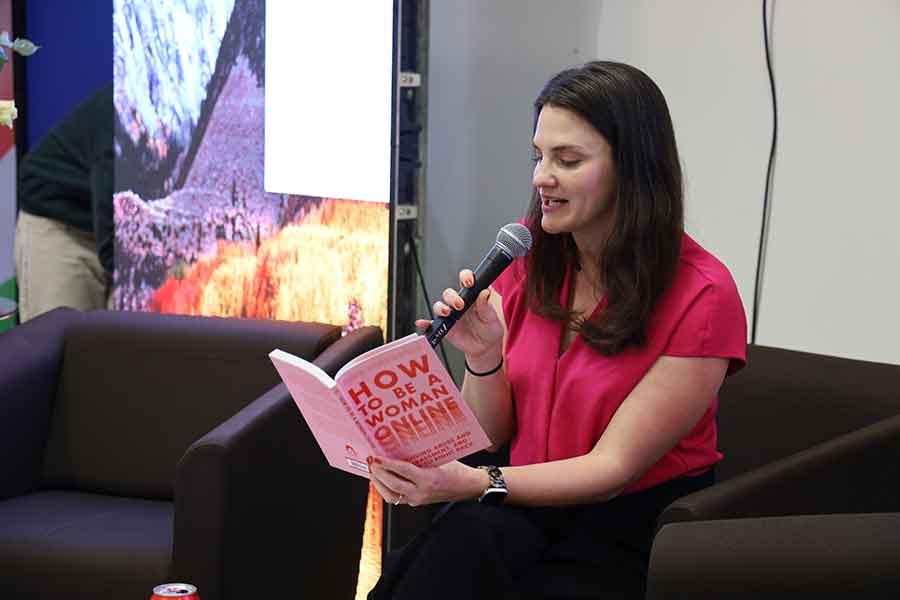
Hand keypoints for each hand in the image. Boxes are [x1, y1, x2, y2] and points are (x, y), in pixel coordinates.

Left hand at [367, 456, 487, 506]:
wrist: (468, 486)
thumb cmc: (457, 470)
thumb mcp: (440, 458)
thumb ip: (420, 455)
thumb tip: (400, 444)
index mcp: (428, 479)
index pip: (402, 471)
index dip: (386, 463)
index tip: (376, 457)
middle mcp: (421, 493)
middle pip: (392, 485)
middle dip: (378, 473)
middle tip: (371, 462)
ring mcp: (418, 500)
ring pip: (390, 495)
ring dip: (378, 483)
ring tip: (373, 471)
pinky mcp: (416, 503)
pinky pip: (396, 498)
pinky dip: (386, 488)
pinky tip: (382, 480)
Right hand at [415, 269, 503, 359]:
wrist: (485, 346)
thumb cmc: (489, 329)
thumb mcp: (491, 318)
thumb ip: (486, 306)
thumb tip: (485, 292)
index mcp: (472, 296)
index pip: (465, 280)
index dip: (465, 277)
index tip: (468, 283)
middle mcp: (459, 303)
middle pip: (449, 294)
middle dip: (452, 297)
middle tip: (460, 305)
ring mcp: (450, 315)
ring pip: (439, 306)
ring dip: (440, 308)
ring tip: (447, 313)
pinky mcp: (444, 327)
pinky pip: (432, 324)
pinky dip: (425, 323)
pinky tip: (422, 323)